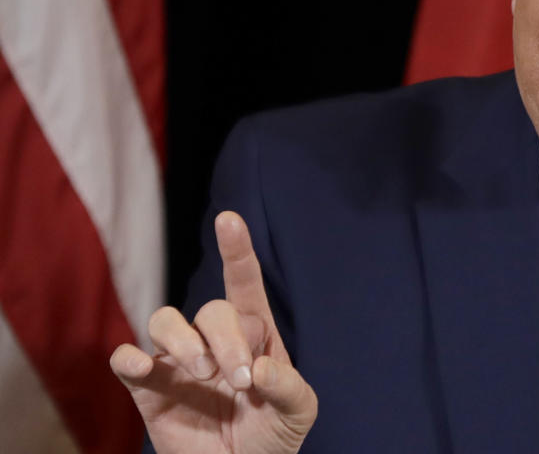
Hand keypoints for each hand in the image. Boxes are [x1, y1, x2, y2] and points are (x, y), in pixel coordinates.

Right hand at [110, 211, 317, 452]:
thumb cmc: (273, 434)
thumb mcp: (298, 411)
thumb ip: (287, 387)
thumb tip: (259, 368)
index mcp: (255, 334)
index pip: (244, 283)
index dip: (237, 250)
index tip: (229, 219)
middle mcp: (214, 339)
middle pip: (211, 310)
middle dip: (227, 340)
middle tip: (240, 378)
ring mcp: (179, 361)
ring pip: (165, 320)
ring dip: (183, 342)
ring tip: (204, 374)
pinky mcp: (149, 388)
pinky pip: (128, 359)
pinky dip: (129, 357)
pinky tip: (140, 366)